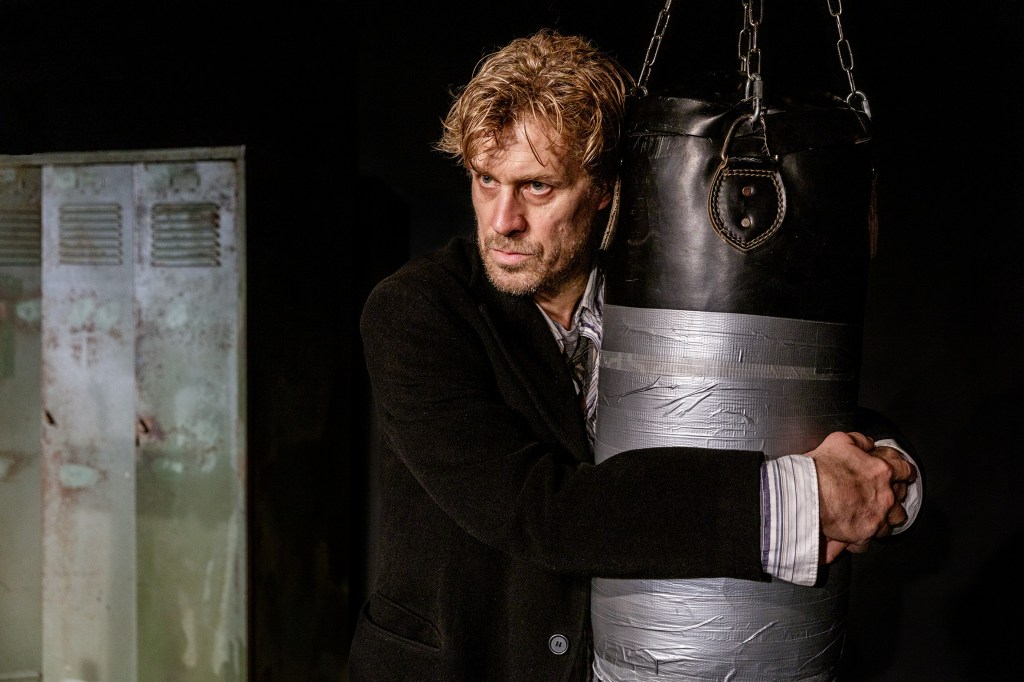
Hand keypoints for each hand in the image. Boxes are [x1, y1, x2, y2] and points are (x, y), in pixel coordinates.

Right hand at [805, 431, 912, 562]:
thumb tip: (867, 443)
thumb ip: (859, 441)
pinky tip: (853, 536)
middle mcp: (884, 496)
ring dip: (881, 521)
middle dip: (893, 499)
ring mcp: (875, 517)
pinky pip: (868, 542)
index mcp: (881, 471)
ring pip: (890, 524)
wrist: (805, 493)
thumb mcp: (839, 441)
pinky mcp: (863, 535)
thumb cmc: (820, 468)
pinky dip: (861, 539)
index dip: (905, 472)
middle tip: (881, 497)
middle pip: (901, 501)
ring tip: (870, 518)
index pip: (905, 471)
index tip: (904, 475)